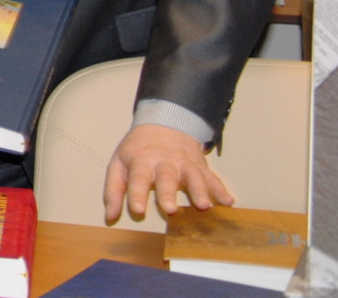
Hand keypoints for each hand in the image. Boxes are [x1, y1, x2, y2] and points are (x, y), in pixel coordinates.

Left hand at [103, 124, 232, 221]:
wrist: (165, 122)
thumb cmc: (138, 149)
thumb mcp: (119, 164)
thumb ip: (113, 190)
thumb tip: (109, 217)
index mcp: (141, 162)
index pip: (137, 179)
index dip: (137, 195)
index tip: (138, 210)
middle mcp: (164, 163)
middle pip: (166, 179)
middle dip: (168, 194)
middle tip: (171, 210)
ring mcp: (184, 164)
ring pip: (193, 177)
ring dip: (199, 191)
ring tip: (204, 206)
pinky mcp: (200, 167)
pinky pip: (212, 178)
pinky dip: (220, 189)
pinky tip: (227, 202)